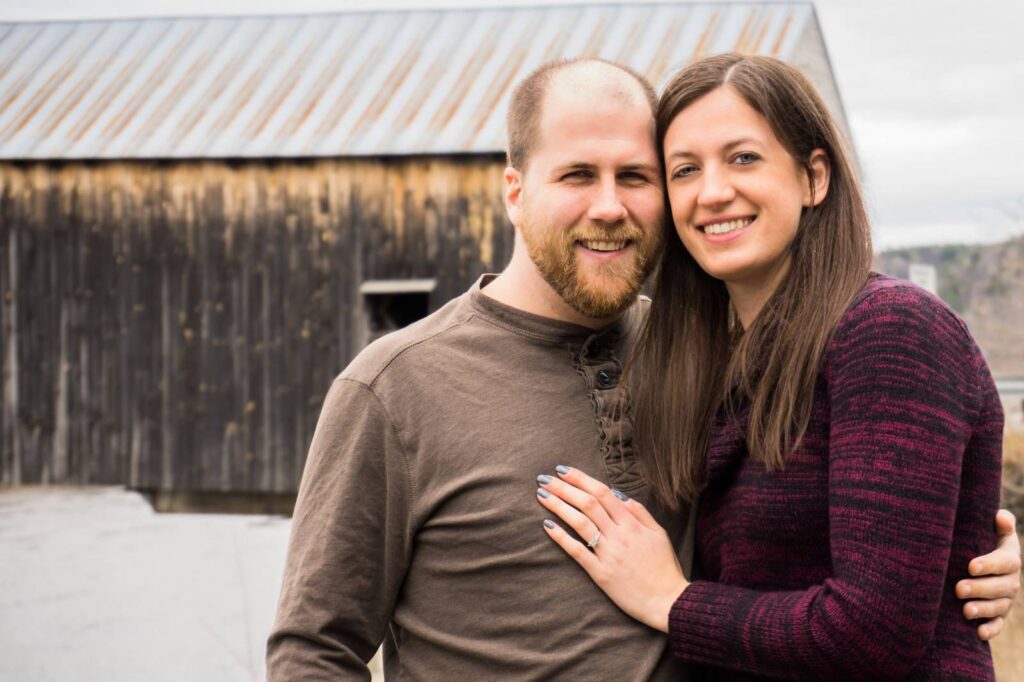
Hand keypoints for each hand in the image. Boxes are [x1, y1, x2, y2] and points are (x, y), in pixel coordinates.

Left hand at [536, 466, 686, 632]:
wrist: (667, 602)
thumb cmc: (664, 567)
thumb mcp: (658, 533)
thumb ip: (638, 511)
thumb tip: (616, 493)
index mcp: (632, 523)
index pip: (601, 493)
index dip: (580, 479)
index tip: (562, 470)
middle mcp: (618, 535)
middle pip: (587, 504)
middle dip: (563, 488)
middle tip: (544, 478)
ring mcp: (608, 554)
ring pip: (579, 523)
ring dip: (558, 506)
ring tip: (541, 495)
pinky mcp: (600, 573)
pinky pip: (577, 552)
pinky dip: (561, 537)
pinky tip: (547, 525)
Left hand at [956, 509, 1020, 639]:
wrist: (979, 558)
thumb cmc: (982, 538)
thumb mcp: (992, 529)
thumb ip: (1001, 522)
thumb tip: (1000, 517)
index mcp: (1010, 558)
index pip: (1004, 562)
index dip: (989, 564)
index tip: (970, 566)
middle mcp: (1011, 580)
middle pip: (1000, 587)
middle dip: (980, 589)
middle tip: (958, 588)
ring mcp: (1006, 599)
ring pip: (999, 607)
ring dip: (983, 610)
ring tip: (965, 611)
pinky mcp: (999, 614)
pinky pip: (998, 624)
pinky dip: (990, 630)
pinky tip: (978, 633)